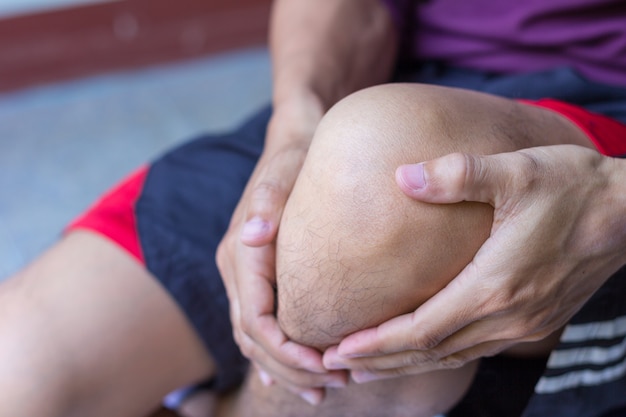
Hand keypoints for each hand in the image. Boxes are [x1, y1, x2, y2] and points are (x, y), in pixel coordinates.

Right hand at [216, 99, 346, 403]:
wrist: (292, 142)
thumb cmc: (295, 158)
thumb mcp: (285, 172)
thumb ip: (268, 203)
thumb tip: (252, 234)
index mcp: (241, 253)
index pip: (255, 319)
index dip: (285, 350)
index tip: (324, 366)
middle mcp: (237, 269)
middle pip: (254, 338)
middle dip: (291, 368)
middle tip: (334, 386)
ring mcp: (245, 275)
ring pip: (256, 337)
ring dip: (287, 367)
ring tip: (326, 387)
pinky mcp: (258, 276)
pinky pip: (261, 324)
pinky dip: (278, 353)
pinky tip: (298, 374)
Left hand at [324, 145, 625, 381]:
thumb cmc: (573, 186)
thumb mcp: (516, 171)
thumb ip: (456, 174)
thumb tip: (401, 175)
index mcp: (495, 285)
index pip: (422, 330)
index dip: (378, 343)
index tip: (340, 349)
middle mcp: (507, 315)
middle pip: (431, 352)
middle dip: (381, 361)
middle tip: (336, 365)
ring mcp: (523, 323)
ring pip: (452, 356)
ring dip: (407, 363)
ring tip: (368, 367)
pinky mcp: (535, 320)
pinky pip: (475, 349)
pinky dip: (440, 355)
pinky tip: (422, 350)